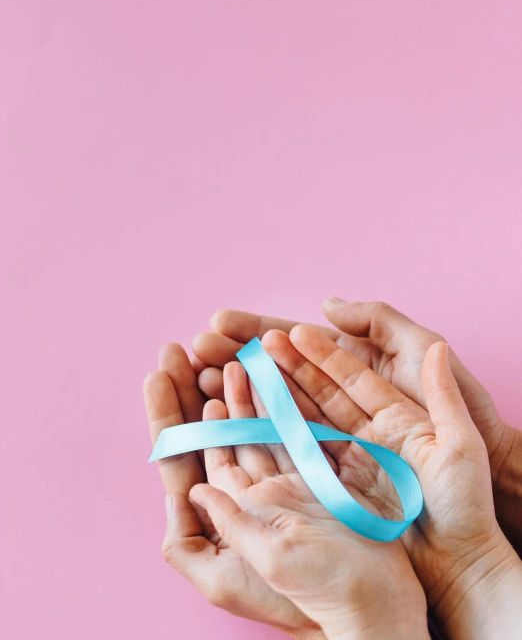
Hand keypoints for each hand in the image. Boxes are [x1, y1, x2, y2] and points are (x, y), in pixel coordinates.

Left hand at [143, 344, 321, 638]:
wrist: (371, 608)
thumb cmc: (305, 600)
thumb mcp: (236, 578)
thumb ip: (212, 529)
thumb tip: (189, 489)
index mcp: (233, 513)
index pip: (195, 456)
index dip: (177, 417)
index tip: (162, 375)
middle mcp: (259, 492)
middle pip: (227, 432)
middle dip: (210, 391)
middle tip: (196, 348)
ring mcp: (293, 479)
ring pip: (264, 425)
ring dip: (249, 391)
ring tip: (236, 355)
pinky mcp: (326, 473)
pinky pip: (302, 431)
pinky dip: (289, 403)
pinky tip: (279, 377)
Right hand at [192, 301, 521, 552]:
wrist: (472, 554)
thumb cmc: (471, 469)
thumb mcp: (437, 381)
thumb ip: (390, 333)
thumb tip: (331, 304)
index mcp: (380, 385)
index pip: (322, 354)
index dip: (277, 338)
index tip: (234, 322)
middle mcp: (357, 414)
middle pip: (295, 380)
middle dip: (251, 361)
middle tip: (203, 344)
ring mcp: (344, 451)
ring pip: (288, 415)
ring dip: (249, 394)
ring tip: (208, 377)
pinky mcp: (333, 484)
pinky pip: (293, 453)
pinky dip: (262, 436)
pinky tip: (230, 420)